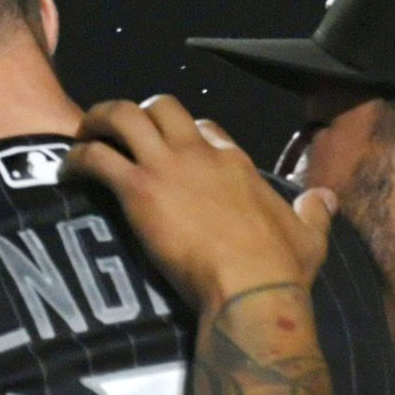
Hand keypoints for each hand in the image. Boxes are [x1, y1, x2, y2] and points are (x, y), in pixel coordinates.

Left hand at [66, 94, 329, 316]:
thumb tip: (326, 199)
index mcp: (235, 162)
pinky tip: (68, 172)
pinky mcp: (140, 191)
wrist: (251, 289)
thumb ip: (315, 212)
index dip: (183, 133)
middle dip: (136, 113)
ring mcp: (168, 168)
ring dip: (97, 122)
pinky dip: (78, 159)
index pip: (204, 127)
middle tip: (115, 134)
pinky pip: (98, 159)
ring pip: (122, 117)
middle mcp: (200, 154)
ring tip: (81, 138)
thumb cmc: (280, 269)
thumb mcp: (310, 235)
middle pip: (161, 106)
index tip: (170, 150)